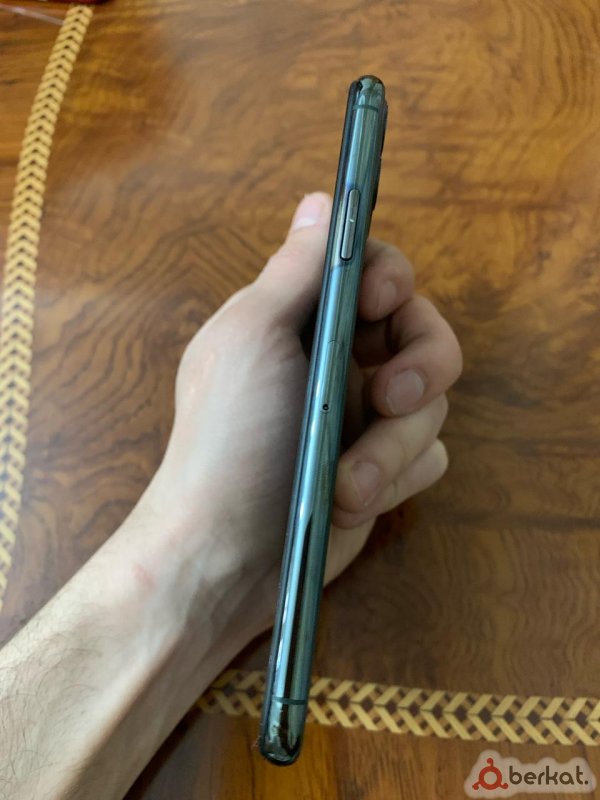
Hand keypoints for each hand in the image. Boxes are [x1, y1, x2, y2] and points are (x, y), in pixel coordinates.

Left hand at [141, 192, 461, 640]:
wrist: (226, 555)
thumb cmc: (227, 438)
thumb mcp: (253, 338)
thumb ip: (297, 270)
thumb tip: (322, 201)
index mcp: (299, 321)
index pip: (371, 272)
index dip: (389, 278)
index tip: (380, 300)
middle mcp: (336, 363)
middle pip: (421, 334)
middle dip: (420, 365)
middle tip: (391, 397)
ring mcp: (362, 419)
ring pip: (431, 404)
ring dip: (391, 446)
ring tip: (347, 484)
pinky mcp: (382, 471)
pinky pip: (428, 456)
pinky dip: (395, 478)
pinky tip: (352, 501)